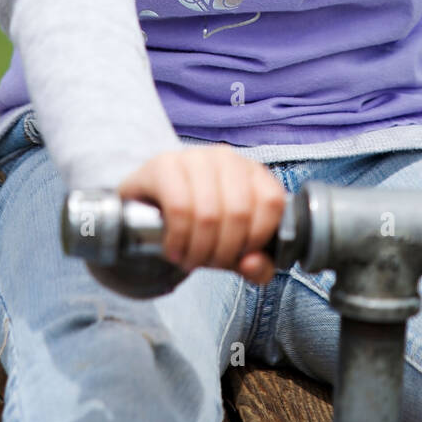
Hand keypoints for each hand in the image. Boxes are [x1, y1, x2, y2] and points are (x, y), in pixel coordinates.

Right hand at [117, 145, 287, 284]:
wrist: (149, 208)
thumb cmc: (199, 225)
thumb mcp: (232, 247)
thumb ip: (256, 264)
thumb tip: (254, 264)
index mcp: (253, 172)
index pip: (272, 201)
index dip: (258, 238)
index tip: (241, 256)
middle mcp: (227, 158)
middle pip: (238, 213)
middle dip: (223, 252)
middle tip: (208, 263)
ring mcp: (195, 157)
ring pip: (208, 213)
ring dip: (198, 249)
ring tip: (189, 259)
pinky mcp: (164, 165)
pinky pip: (178, 207)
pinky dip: (178, 238)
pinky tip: (174, 248)